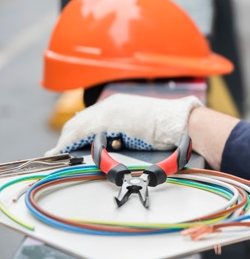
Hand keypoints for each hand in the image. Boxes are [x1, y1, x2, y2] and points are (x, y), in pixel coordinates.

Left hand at [45, 94, 202, 155]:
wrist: (181, 124)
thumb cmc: (169, 129)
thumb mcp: (142, 127)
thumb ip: (126, 132)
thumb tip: (115, 144)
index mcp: (120, 104)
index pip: (90, 118)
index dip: (77, 131)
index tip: (69, 142)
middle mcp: (111, 104)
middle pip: (79, 121)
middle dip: (67, 136)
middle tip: (59, 150)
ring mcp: (110, 111)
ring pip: (78, 126)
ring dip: (67, 140)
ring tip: (59, 153)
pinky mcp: (110, 121)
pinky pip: (83, 132)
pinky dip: (71, 142)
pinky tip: (66, 150)